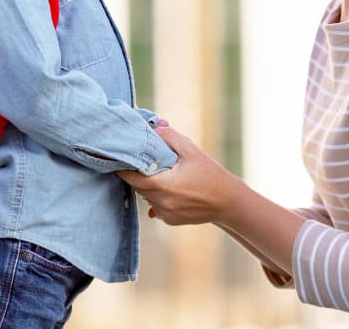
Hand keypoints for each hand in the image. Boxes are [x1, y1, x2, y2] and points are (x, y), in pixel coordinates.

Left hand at [117, 125, 242, 225]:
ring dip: (148, 184)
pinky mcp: (170, 220)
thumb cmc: (211, 174)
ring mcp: (165, 214)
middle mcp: (161, 203)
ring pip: (145, 196)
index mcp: (164, 185)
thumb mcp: (191, 150)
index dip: (123, 165)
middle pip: (137, 185)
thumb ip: (170, 137)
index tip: (119, 155)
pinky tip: (171, 188)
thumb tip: (153, 127)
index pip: (131, 176)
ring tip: (162, 173)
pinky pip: (155, 206)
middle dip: (138, 172)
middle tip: (142, 159)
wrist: (228, 202)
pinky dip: (157, 196)